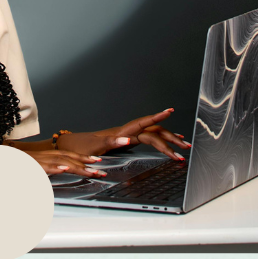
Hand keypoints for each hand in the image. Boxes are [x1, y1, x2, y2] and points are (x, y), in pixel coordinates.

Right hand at [9, 143, 108, 177]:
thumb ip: (41, 177)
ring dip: (76, 165)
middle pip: (67, 157)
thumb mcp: (29, 173)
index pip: (66, 156)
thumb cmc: (10, 167)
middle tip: (100, 169)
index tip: (97, 162)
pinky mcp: (28, 165)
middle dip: (85, 162)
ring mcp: (35, 160)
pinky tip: (64, 169)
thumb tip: (53, 181)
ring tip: (90, 170)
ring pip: (59, 161)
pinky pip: (43, 166)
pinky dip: (54, 167)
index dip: (82, 158)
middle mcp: (42, 156)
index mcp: (44, 157)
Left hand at [57, 109, 191, 160]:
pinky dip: (160, 140)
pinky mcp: (126, 140)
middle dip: (170, 137)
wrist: (71, 146)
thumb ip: (112, 143)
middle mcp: (126, 131)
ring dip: (168, 140)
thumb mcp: (95, 147)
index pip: (143, 123)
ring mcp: (127, 135)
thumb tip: (128, 141)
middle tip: (186, 145)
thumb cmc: (82, 147)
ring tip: (183, 145)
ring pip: (152, 134)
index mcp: (121, 132)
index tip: (170, 111)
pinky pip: (148, 138)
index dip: (156, 116)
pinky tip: (168, 142)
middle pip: (153, 131)